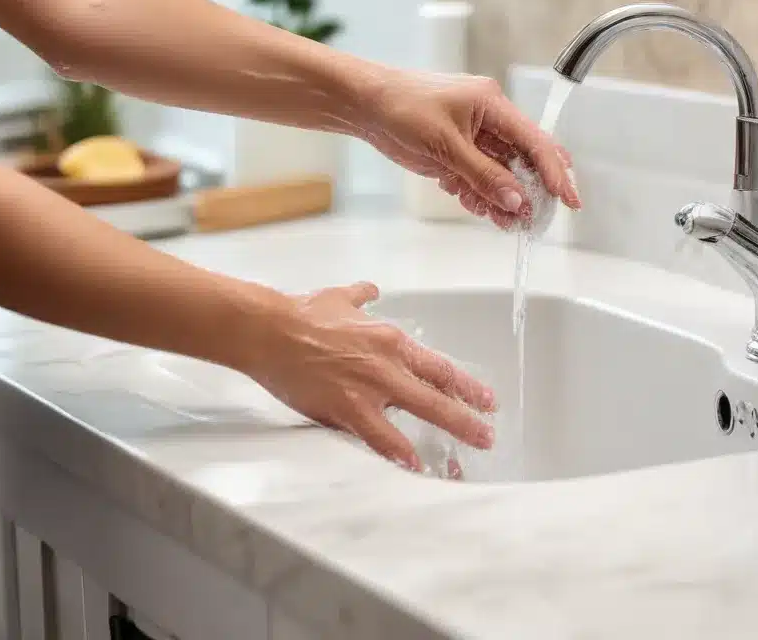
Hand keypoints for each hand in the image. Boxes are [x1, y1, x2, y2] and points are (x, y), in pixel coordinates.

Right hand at [248, 281, 495, 469]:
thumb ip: (361, 296)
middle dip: (467, 415)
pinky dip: (399, 452)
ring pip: (419, 413)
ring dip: (448, 434)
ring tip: (465, 459)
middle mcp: (387, 363)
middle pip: (438, 392)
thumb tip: (372, 290)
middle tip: (487, 433)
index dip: (464, 384)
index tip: (484, 398)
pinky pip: (379, 436)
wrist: (269, 329)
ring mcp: (369, 387)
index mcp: (389, 339)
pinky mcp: (345, 408)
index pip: (437, 366)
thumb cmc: (302, 312)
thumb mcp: (340, 297)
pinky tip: (414, 467)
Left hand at [360, 70, 580, 227]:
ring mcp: (471, 136)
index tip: (567, 198)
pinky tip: (483, 210)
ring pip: (499, 172)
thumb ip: (482, 174)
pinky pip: (477, 176)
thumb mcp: (445, 145)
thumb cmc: (400, 106)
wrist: (363, 105)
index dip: (554, 171)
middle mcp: (487, 118)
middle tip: (535, 219)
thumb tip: (516, 199)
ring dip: (503, 198)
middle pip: (521, 159)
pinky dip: (480, 194)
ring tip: (507, 223)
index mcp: (491, 104)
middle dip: (528, 190)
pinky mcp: (454, 151)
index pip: (533, 141)